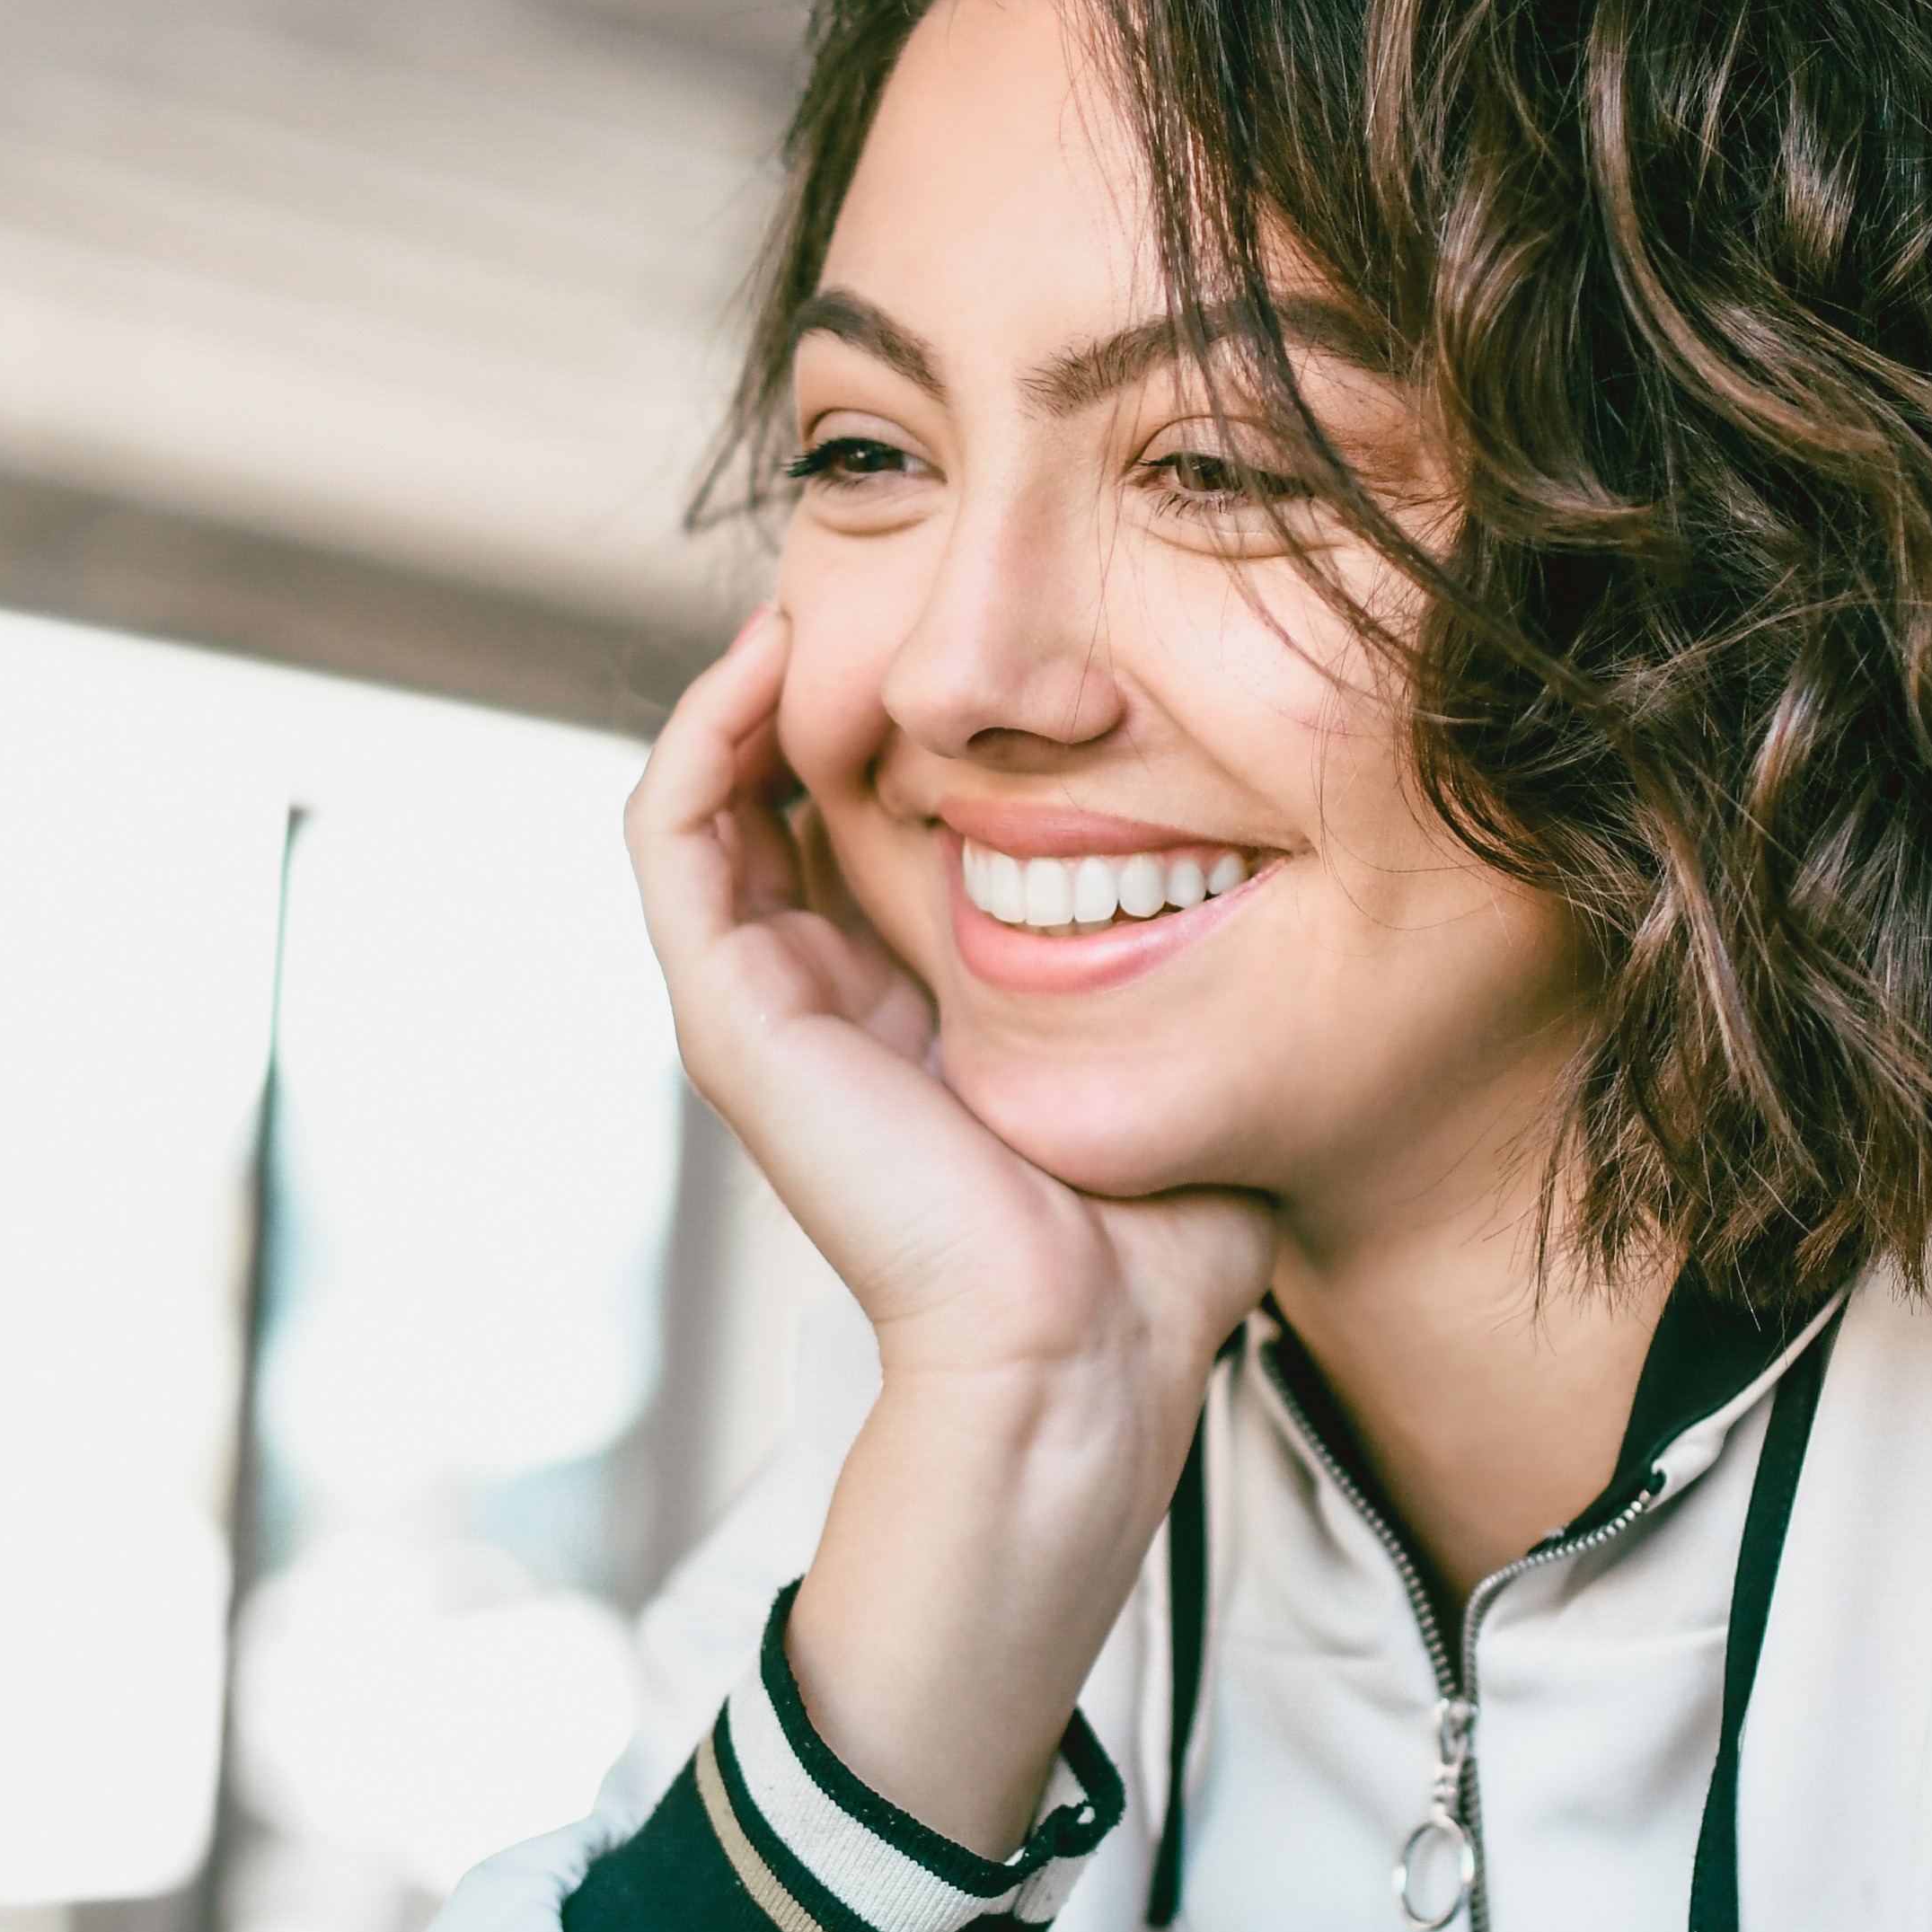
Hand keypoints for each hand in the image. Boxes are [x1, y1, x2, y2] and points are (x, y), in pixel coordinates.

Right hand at [628, 609, 1268, 1394]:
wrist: (1083, 1352)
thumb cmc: (1152, 1241)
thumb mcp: (1171, 1049)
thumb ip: (1184, 962)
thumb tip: (1260, 845)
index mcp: (915, 1009)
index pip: (870, 828)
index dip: (904, 718)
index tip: (977, 634)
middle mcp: (826, 999)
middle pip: (781, 797)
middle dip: (822, 682)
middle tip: (883, 579)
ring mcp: (765, 1007)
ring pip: (709, 798)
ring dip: (746, 686)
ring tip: (810, 594)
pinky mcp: (732, 1021)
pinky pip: (672, 836)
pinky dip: (703, 734)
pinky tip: (770, 658)